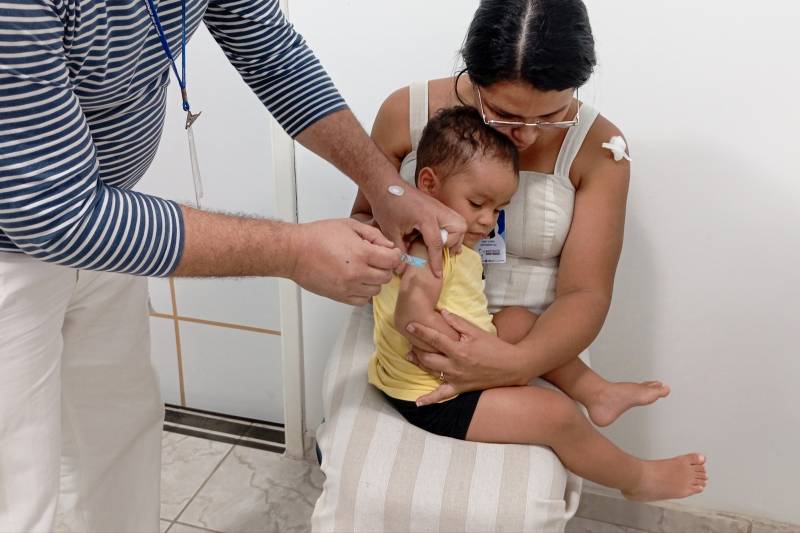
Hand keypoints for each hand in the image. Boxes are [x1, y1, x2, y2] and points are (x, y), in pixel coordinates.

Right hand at [289, 218, 401, 304]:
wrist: (294, 252)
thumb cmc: (317, 237)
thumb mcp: (349, 225)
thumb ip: (373, 234)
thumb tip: (388, 245)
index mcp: (361, 253)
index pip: (392, 260)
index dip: (395, 255)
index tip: (391, 253)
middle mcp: (356, 272)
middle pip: (386, 277)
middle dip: (385, 267)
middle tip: (377, 260)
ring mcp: (348, 287)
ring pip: (376, 290)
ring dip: (374, 280)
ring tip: (364, 269)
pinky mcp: (340, 296)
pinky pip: (362, 300)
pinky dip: (363, 292)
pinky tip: (357, 280)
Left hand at [366, 181, 465, 276]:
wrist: (385, 184)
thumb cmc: (387, 205)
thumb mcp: (390, 230)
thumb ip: (399, 250)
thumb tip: (402, 269)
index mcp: (425, 218)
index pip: (436, 243)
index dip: (436, 261)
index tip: (437, 274)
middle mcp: (437, 210)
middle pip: (458, 229)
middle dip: (452, 243)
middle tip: (440, 250)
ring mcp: (439, 206)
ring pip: (460, 222)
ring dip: (454, 235)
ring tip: (442, 244)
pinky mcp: (437, 205)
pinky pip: (453, 218)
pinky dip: (451, 228)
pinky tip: (439, 236)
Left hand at [405, 309, 521, 404]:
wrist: (511, 366)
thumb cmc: (495, 347)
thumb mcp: (476, 331)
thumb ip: (457, 322)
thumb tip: (441, 312)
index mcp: (459, 350)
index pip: (434, 339)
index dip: (420, 331)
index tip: (409, 326)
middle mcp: (455, 366)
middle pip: (428, 357)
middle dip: (416, 348)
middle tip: (410, 340)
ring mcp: (456, 379)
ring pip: (431, 372)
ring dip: (418, 364)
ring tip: (409, 356)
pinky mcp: (460, 389)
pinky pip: (442, 396)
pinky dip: (429, 399)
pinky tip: (418, 402)